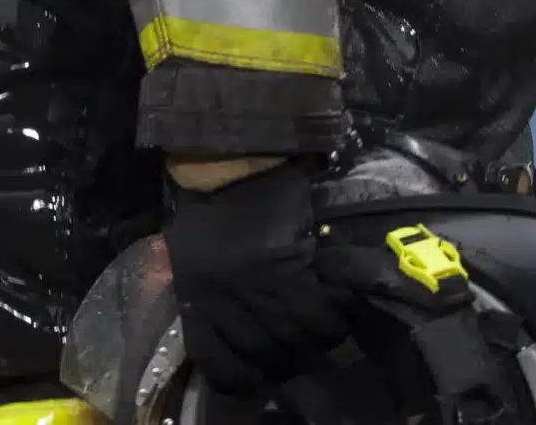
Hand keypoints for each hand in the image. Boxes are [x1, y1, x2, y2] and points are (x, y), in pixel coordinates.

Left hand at [164, 159, 348, 394]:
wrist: (231, 161)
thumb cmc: (211, 209)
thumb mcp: (194, 259)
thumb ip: (211, 299)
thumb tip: (239, 334)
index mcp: (195, 300)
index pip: (218, 363)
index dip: (244, 374)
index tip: (262, 371)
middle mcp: (222, 300)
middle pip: (266, 354)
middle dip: (290, 357)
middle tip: (307, 345)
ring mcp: (254, 285)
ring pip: (297, 337)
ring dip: (320, 338)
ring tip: (331, 326)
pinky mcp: (286, 265)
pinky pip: (319, 309)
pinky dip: (337, 313)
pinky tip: (342, 303)